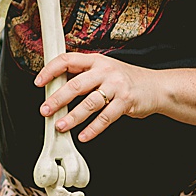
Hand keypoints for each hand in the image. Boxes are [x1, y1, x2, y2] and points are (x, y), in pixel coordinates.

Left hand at [35, 52, 158, 142]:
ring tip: (60, 126)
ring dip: (73, 117)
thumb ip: (84, 75)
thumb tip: (56, 86)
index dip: (51, 70)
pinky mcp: (126, 102)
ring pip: (89, 103)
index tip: (39, 82)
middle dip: (58, 99)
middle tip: (45, 110)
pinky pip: (105, 118)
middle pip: (76, 84)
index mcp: (96, 60)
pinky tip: (83, 136)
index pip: (68, 60)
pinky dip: (93, 129)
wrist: (156, 87)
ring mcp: (117, 86)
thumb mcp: (105, 70)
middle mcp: (106, 71)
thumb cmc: (126, 80)